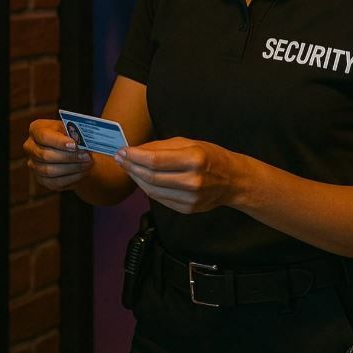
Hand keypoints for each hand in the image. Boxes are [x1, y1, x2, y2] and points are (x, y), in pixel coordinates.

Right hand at [24, 118, 92, 191]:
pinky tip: (83, 172)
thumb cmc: (71, 135)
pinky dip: (71, 178)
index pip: (44, 136)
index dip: (59, 142)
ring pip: (49, 170)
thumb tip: (83, 139)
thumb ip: (75, 132)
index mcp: (36, 129)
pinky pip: (54, 182)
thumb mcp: (72, 128)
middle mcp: (30, 147)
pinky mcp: (41, 179)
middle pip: (45, 155)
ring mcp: (33, 164)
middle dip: (68, 157)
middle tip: (86, 156)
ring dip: (71, 168)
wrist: (73, 149)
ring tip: (87, 164)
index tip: (75, 145)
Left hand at [114, 137, 239, 213]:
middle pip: (150, 176)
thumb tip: (134, 150)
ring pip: (152, 190)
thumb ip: (161, 147)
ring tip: (128, 167)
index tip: (122, 151)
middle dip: (131, 167)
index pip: (155, 160)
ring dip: (136, 178)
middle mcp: (192, 181)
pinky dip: (147, 188)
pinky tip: (142, 179)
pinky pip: (159, 199)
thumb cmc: (210, 156)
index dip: (134, 157)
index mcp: (194, 159)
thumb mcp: (189, 143)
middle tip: (119, 158)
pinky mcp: (187, 209)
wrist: (233, 180)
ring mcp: (190, 198)